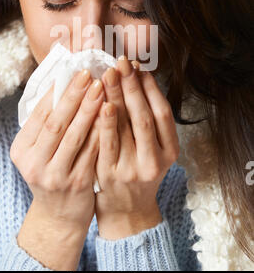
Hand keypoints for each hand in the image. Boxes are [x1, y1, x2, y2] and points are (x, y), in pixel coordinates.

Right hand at [10, 69, 104, 232]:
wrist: (59, 215)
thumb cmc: (52, 173)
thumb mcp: (40, 151)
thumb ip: (48, 124)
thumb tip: (66, 83)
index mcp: (21, 150)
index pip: (40, 114)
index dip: (58, 91)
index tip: (73, 71)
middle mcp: (34, 164)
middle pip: (56, 123)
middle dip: (74, 96)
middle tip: (89, 74)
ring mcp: (55, 176)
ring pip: (75, 136)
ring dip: (89, 109)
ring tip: (102, 88)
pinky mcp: (77, 184)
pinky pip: (91, 151)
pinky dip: (101, 130)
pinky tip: (111, 112)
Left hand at [91, 56, 179, 238]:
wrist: (126, 211)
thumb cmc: (138, 171)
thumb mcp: (153, 150)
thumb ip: (147, 121)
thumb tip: (135, 78)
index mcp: (170, 151)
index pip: (162, 113)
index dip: (151, 87)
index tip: (138, 66)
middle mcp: (155, 160)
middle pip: (144, 116)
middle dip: (132, 86)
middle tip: (121, 62)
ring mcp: (133, 168)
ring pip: (127, 126)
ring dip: (117, 97)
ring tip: (109, 73)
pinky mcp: (111, 175)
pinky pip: (107, 143)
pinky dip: (105, 121)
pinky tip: (102, 103)